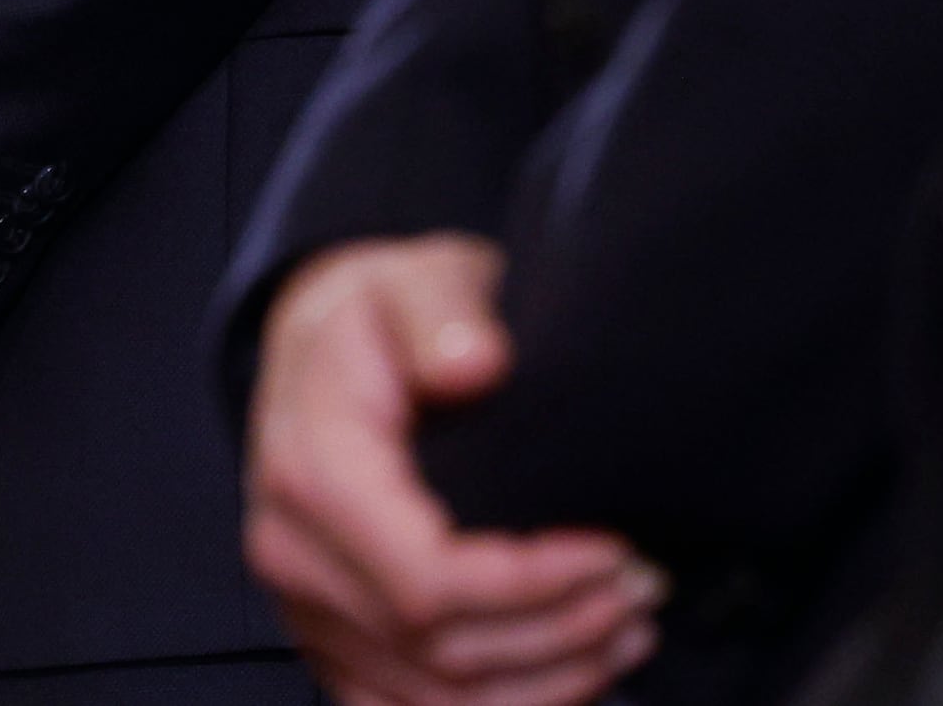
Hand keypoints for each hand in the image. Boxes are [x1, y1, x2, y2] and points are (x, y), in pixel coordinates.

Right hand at [246, 238, 660, 705]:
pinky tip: (571, 678)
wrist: (319, 346)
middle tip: (646, 589)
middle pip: (436, 651)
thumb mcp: (414, 279)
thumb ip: (442, 312)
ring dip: (544, 684)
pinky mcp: (332, 643)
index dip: (530, 585)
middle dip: (558, 635)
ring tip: (629, 632)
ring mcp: (308, 612)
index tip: (613, 549)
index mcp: (313, 475)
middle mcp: (296, 559)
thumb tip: (475, 362)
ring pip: (430, 701)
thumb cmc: (378, 314)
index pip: (425, 579)